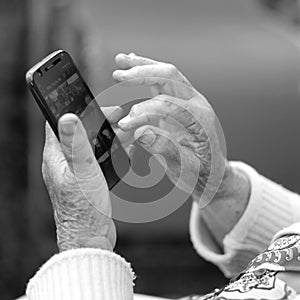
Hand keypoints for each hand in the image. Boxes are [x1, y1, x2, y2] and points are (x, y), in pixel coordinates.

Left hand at [42, 113, 115, 251]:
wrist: (90, 237)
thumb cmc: (83, 208)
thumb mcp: (81, 171)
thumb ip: (76, 143)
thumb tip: (67, 116)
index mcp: (56, 156)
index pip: (58, 122)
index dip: (75, 108)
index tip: (94, 103)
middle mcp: (63, 162)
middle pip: (79, 131)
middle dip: (98, 120)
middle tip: (118, 116)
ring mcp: (75, 171)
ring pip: (91, 144)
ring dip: (106, 135)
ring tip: (125, 130)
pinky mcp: (86, 180)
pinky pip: (97, 157)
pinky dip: (109, 150)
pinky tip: (122, 149)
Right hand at [113, 53, 225, 199]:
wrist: (211, 172)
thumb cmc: (201, 172)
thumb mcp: (186, 168)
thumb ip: (165, 149)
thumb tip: (141, 133)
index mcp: (201, 119)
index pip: (168, 106)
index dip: (143, 112)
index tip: (124, 124)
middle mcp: (196, 103)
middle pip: (170, 77)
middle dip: (142, 74)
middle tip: (118, 75)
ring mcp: (188, 100)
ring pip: (166, 73)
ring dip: (143, 65)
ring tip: (121, 59)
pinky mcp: (179, 102)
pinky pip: (163, 81)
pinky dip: (147, 71)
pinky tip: (134, 64)